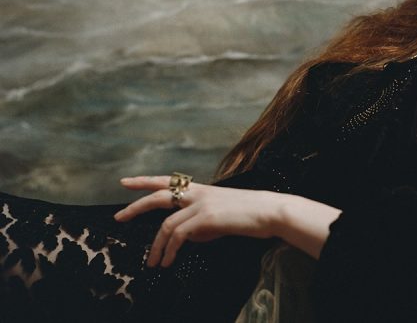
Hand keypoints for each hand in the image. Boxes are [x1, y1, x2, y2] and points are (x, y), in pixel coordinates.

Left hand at [114, 176, 286, 267]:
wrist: (270, 211)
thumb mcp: (221, 215)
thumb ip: (201, 223)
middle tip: (119, 218)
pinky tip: (169, 261)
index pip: (167, 181)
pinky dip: (170, 250)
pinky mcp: (206, 218)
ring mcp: (201, 204)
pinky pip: (179, 235)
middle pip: (158, 196)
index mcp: (202, 189)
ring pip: (166, 224)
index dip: (144, 181)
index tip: (126, 182)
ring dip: (156, 247)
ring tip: (153, 262)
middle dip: (135, 207)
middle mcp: (198, 193)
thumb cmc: (251, 214)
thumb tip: (187, 237)